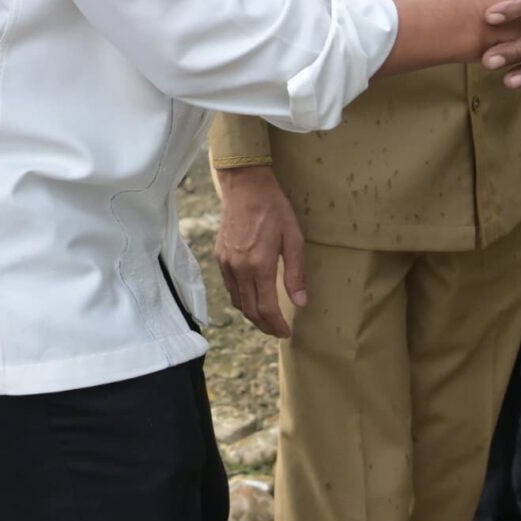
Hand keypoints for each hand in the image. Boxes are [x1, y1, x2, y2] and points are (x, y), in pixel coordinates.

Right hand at [215, 166, 307, 337]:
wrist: (245, 188)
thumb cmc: (274, 210)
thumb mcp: (293, 239)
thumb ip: (295, 273)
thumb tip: (300, 302)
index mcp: (259, 266)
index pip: (267, 308)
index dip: (277, 325)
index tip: (287, 332)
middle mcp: (240, 269)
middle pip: (251, 310)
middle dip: (265, 326)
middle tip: (278, 331)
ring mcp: (227, 264)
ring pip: (238, 302)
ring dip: (252, 316)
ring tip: (267, 320)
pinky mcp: (220, 258)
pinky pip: (230, 288)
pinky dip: (241, 301)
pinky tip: (252, 300)